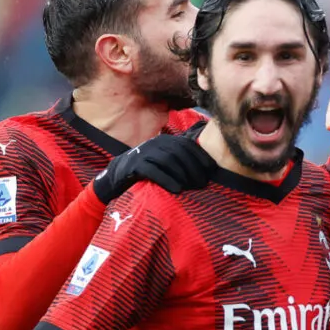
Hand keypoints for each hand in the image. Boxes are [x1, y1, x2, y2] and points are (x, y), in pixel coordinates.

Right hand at [92, 133, 215, 203]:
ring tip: (192, 187)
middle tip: (202, 184)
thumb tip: (209, 169)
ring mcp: (144, 153)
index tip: (211, 171)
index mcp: (166, 140)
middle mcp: (156, 143)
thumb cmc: (149, 169)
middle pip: (180, 153)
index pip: (188, 145)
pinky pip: (153, 171)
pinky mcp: (134, 165)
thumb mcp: (166, 160)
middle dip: (194, 168)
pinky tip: (177, 190)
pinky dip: (166, 180)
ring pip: (168, 161)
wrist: (118, 174)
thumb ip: (182, 159)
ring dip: (183, 175)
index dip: (201, 157)